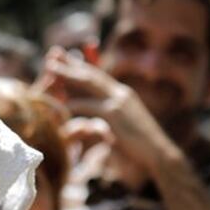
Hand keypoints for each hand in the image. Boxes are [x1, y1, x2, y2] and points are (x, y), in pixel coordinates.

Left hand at [39, 47, 177, 173]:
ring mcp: (118, 102)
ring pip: (88, 83)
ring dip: (67, 76)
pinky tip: (58, 101)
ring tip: (49, 69)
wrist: (160, 155)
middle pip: (92, 74)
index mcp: (123, 94)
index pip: (99, 75)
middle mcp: (121, 93)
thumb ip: (112, 117)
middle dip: (71, 63)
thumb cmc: (142, 147)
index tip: (65, 57)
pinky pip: (88, 105)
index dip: (81, 65)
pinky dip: (72, 104)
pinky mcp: (114, 115)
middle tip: (52, 54)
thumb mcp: (125, 127)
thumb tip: (97, 119)